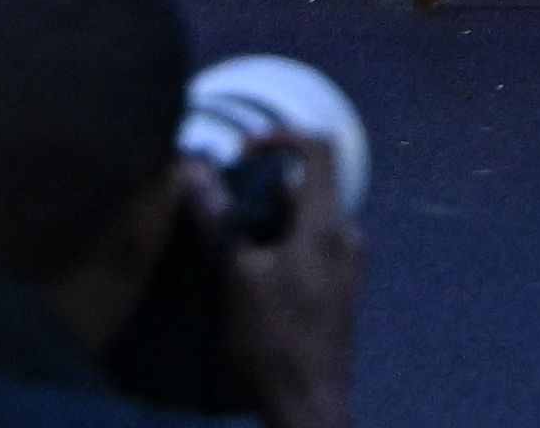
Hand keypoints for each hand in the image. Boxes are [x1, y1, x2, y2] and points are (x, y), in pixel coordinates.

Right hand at [201, 140, 362, 427]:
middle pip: (305, 188)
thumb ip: (219, 221)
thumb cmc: (273, 342)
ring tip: (224, 246)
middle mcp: (346, 237)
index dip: (279, 138)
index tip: (241, 152)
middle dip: (259, 190)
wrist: (310, 406)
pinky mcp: (338, 291)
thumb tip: (193, 172)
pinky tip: (245, 278)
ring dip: (265, 222)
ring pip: (303, 222)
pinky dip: (278, 247)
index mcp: (328, 224)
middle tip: (217, 207)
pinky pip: (309, 249)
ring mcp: (346, 266)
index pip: (318, 149)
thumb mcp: (237, 277)